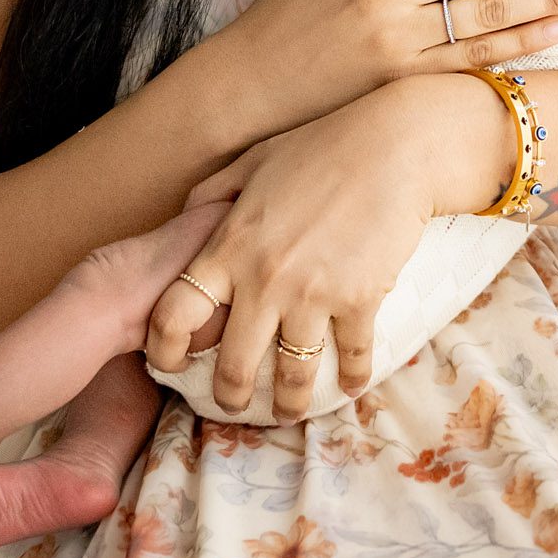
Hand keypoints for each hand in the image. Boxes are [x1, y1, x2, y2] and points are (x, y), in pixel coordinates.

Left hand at [142, 76, 504, 418]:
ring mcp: (313, 294)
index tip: (170, 363)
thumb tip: (186, 216)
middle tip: (234, 405)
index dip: (164, 346)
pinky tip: (350, 386)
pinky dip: (351, 378)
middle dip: (230, 395)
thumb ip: (212, 191)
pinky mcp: (359, 301)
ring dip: (289, 403)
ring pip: (292, 374)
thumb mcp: (255, 160)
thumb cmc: (322, 145)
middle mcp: (264, 279)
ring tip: (288, 411)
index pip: (176, 311)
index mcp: (230, 245)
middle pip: (233, 363)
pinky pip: (351, 357)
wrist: (393, 146)